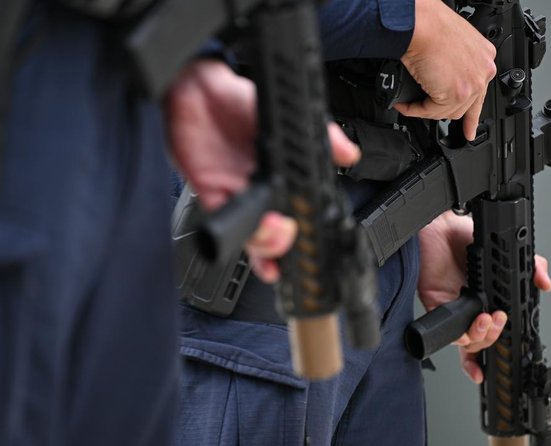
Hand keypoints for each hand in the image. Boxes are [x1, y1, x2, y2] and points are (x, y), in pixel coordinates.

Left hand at [165, 59, 360, 281]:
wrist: (200, 91)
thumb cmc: (241, 103)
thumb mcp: (289, 118)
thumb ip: (323, 136)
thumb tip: (350, 154)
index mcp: (285, 179)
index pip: (302, 217)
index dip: (308, 236)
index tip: (314, 240)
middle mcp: (263, 193)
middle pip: (279, 238)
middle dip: (286, 248)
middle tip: (290, 234)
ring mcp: (239, 198)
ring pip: (254, 239)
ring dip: (266, 246)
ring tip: (274, 232)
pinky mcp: (213, 196)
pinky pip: (226, 224)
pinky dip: (238, 232)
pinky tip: (250, 230)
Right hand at [394, 0, 496, 140]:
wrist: (421, 24)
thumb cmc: (430, 25)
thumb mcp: (452, 44)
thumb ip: (455, 64)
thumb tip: (441, 81)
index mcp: (484, 57)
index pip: (480, 93)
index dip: (472, 115)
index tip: (469, 130)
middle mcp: (483, 71)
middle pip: (463, 107)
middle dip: (441, 112)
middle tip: (422, 110)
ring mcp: (472, 84)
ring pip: (447, 112)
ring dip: (425, 110)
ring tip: (410, 103)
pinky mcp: (456, 94)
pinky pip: (431, 111)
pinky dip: (414, 110)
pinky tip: (406, 105)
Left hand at [417, 211, 550, 383]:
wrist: (442, 226)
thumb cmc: (466, 236)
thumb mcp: (507, 250)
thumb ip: (531, 265)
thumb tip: (545, 283)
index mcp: (489, 300)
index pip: (499, 329)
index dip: (506, 340)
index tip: (515, 342)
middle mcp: (471, 307)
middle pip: (485, 340)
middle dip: (495, 335)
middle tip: (499, 318)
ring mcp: (454, 308)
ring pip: (468, 340)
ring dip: (481, 335)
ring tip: (486, 319)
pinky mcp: (436, 305)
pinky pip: (446, 329)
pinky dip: (458, 333)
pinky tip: (468, 324)